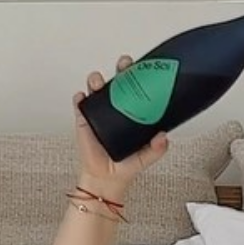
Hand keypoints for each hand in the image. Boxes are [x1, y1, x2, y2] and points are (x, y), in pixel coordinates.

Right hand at [73, 56, 168, 201]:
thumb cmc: (126, 164)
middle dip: (121, 69)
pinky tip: (82, 96)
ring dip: (96, 80)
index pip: (136, 88)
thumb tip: (163, 137)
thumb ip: (157, 148)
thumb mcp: (146, 156)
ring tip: (99, 83)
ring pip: (95, 88)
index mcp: (131, 111)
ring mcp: (98, 112)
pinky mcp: (84, 120)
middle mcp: (115, 107)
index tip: (144, 67)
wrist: (107, 178)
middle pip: (117, 81)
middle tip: (124, 66)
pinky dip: (79, 98)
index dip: (139, 75)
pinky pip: (80, 104)